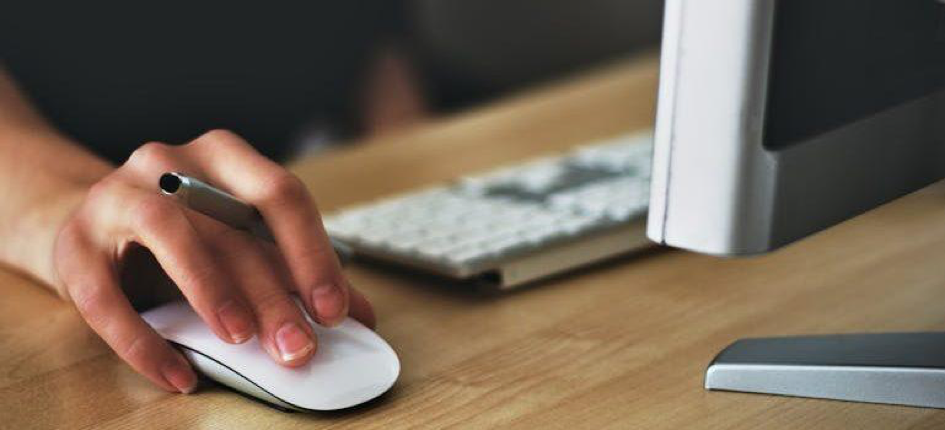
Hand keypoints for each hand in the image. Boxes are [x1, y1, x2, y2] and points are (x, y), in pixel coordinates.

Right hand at [54, 130, 373, 393]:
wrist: (91, 226)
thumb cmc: (183, 235)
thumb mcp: (241, 242)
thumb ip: (295, 272)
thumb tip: (361, 315)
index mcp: (224, 157)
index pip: (280, 194)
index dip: (311, 253)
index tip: (334, 309)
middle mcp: (169, 163)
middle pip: (230, 225)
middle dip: (272, 292)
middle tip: (298, 346)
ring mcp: (116, 197)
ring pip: (169, 233)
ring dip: (211, 290)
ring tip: (241, 339)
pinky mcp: (74, 245)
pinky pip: (105, 296)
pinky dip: (144, 341)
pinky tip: (178, 375)